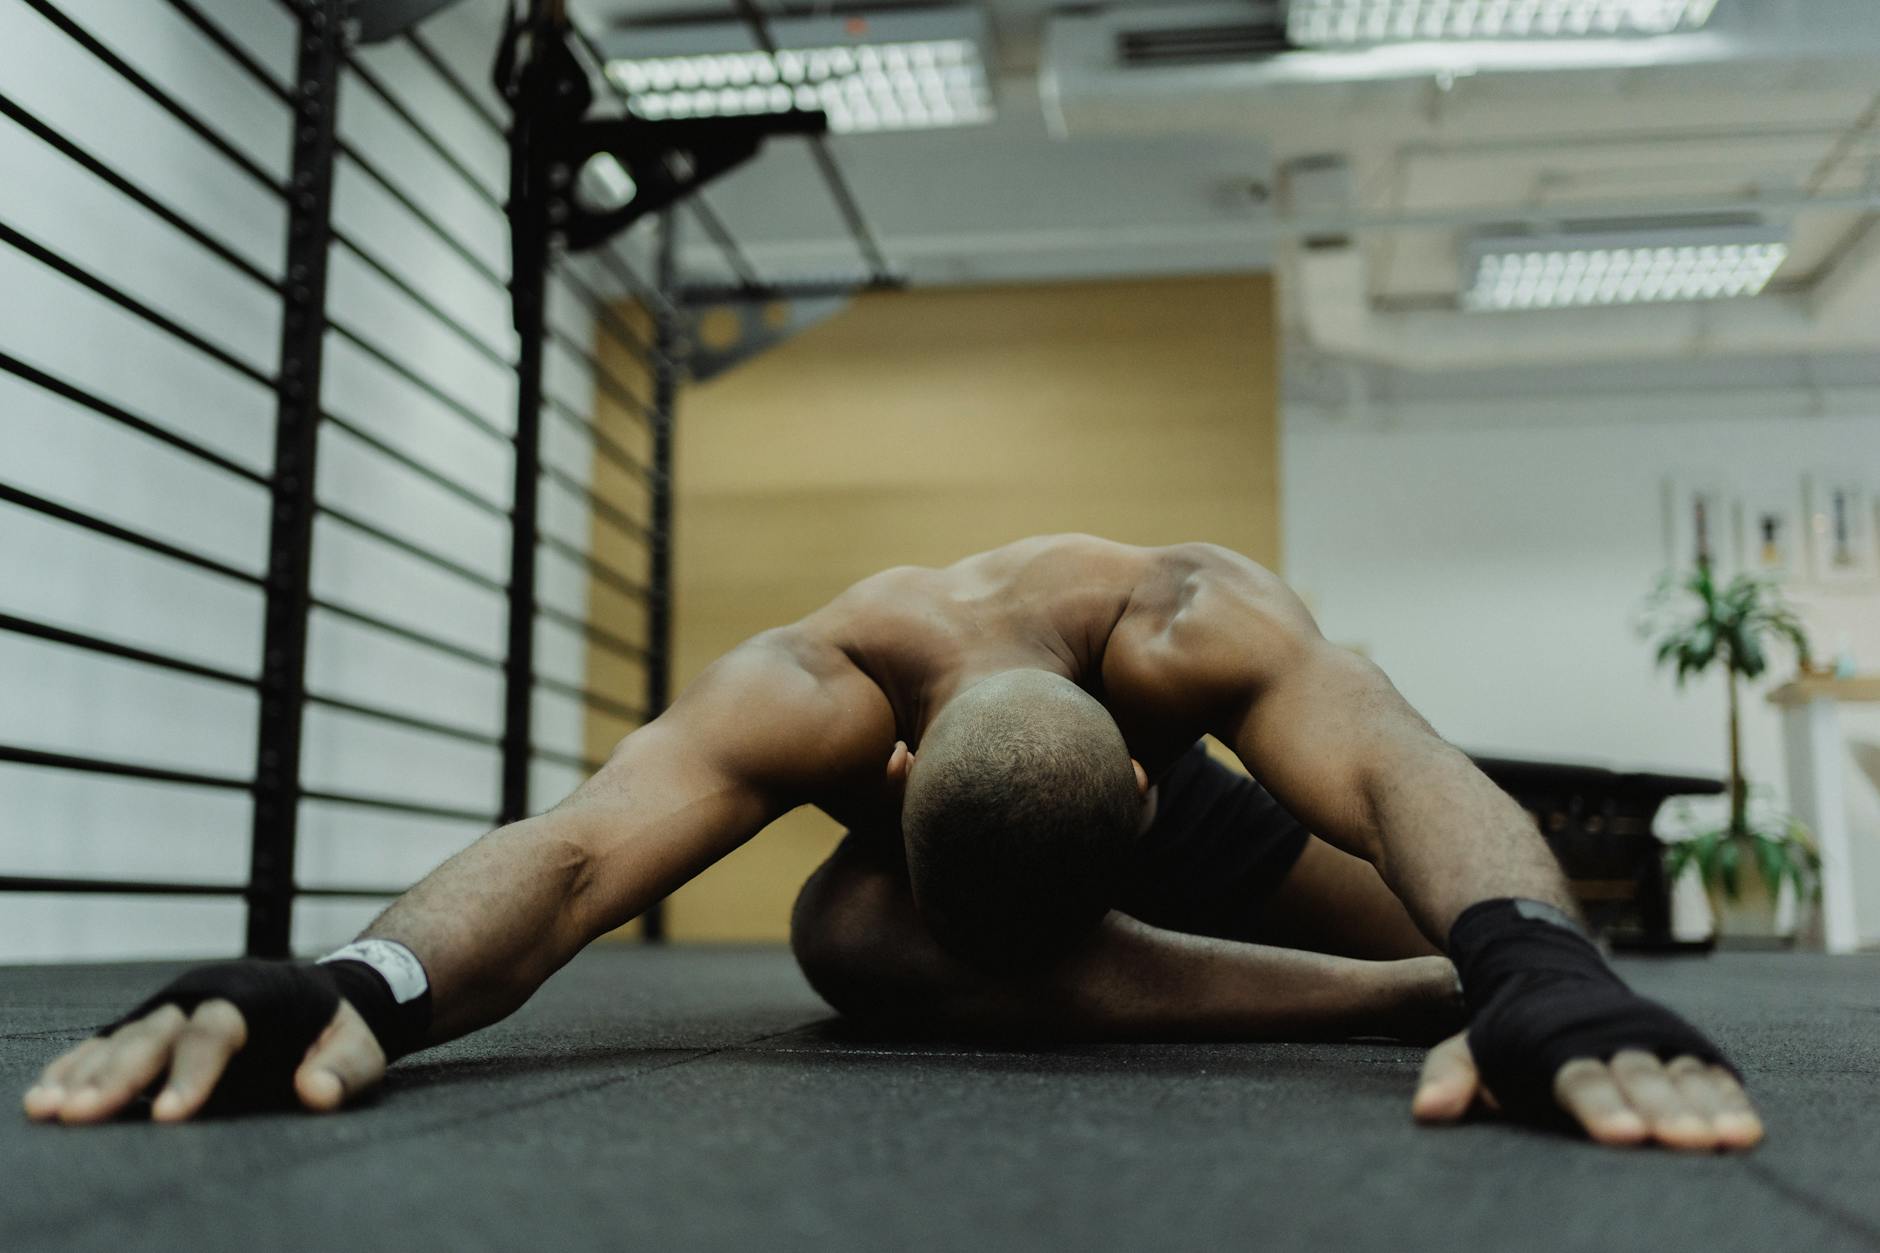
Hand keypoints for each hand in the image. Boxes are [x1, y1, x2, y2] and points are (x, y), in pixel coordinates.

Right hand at [22, 997, 384, 1124]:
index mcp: (254, 995)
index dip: (192, 1072)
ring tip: (48, 1109)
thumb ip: (343, 1069)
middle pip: (156, 1034)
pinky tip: (47, 1095)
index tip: (169, 1115)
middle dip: (116, 1075)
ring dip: (84, 1074)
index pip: (217, 1030)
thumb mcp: (359, 1046)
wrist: (326, 996)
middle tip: (81, 1115)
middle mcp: (204, 995)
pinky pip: (108, 1044)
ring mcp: (174, 1008)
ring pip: (123, 1038)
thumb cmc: (342, 1028)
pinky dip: (77, 1067)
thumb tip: (318, 1092)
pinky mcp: (154, 1026)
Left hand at [1411, 1029, 1763, 1149]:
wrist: (1550, 970)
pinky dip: (1729, 1098)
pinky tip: (1746, 1129)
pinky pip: (1710, 1072)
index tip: (1620, 1135)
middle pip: (1637, 1078)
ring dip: (1705, 1107)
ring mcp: (1649, 1040)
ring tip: (1726, 1138)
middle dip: (1659, 1110)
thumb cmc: (1510, 1032)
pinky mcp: (1682, 1044)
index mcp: (1557, 1047)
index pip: (1580, 1079)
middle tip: (1679, 1140)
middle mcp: (1609, 1040)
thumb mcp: (1469, 1048)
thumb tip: (1427, 1111)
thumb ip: (1450, 1077)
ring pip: (1681, 1074)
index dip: (1601, 1107)